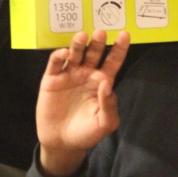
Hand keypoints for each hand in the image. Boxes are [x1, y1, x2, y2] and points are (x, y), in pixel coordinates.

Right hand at [37, 30, 129, 176]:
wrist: (62, 144)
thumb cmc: (87, 132)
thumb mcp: (104, 122)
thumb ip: (109, 104)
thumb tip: (107, 83)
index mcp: (103, 80)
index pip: (113, 61)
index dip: (119, 48)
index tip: (125, 35)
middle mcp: (87, 73)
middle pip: (94, 53)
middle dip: (98, 42)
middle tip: (101, 32)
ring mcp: (69, 74)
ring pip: (76, 54)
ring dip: (79, 44)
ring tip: (83, 36)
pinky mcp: (52, 79)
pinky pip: (55, 64)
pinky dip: (59, 56)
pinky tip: (65, 53)